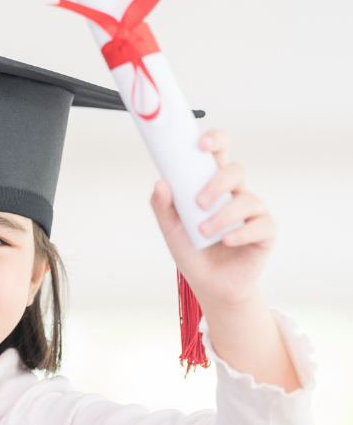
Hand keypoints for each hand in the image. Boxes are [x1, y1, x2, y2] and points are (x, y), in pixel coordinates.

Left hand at [150, 129, 273, 312]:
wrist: (209, 284)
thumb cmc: (192, 250)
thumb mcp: (171, 229)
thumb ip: (163, 207)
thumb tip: (160, 183)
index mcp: (212, 186)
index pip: (218, 154)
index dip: (215, 141)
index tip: (201, 144)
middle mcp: (235, 194)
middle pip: (235, 171)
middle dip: (217, 182)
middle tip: (198, 203)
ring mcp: (252, 213)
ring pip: (248, 199)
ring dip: (224, 215)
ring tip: (204, 232)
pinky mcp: (265, 233)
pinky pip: (261, 225)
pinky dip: (241, 232)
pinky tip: (226, 240)